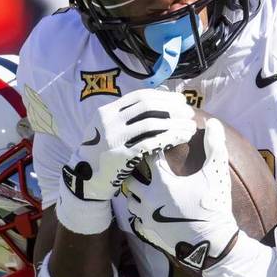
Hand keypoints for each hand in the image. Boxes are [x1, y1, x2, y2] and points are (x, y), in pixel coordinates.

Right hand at [63, 89, 196, 202]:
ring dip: (176, 123)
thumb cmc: (103, 153)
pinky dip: (170, 138)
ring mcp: (115, 138)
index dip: (163, 96)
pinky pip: (152, 143)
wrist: (86, 180)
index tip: (180, 101)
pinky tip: (182, 138)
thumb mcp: (107, 128)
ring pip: (153, 123)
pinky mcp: (122, 156)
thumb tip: (160, 101)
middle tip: (189, 114)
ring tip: (190, 127)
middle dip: (172, 107)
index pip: (140, 96)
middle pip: (148, 106)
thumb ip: (126, 116)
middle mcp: (109, 121)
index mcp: (106, 111)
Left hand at [121, 118, 238, 268]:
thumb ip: (214, 145)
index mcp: (161, 182)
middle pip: (131, 177)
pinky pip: (135, 218)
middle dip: (137, 169)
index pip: (147, 156)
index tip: (159, 145)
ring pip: (130, 198)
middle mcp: (148, 198)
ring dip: (136, 191)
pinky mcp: (148, 232)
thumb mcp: (216, 174)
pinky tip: (151, 208)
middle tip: (147, 164)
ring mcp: (146, 217)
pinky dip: (140, 211)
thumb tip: (213, 122)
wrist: (212, 246)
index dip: (153, 148)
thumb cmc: (214, 207)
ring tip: (147, 186)